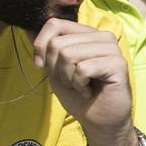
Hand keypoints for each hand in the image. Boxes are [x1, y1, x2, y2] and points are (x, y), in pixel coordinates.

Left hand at [34, 18, 135, 145]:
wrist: (98, 121)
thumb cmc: (78, 95)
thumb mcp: (55, 69)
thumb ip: (46, 49)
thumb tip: (27, 30)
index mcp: (87, 34)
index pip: (55, 24)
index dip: (41, 46)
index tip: (45, 67)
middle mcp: (102, 36)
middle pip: (58, 43)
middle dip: (56, 69)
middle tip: (71, 82)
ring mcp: (112, 49)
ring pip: (68, 54)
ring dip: (67, 78)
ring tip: (80, 86)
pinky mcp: (118, 63)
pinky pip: (82, 69)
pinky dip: (79, 85)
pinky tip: (89, 91)